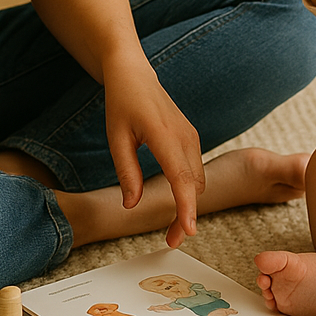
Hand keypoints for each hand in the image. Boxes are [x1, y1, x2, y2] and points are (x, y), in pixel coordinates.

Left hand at [102, 58, 204, 248]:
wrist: (134, 73)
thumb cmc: (122, 102)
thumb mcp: (116, 138)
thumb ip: (127, 172)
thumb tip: (132, 205)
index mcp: (164, 135)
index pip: (181, 178)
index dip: (186, 207)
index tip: (188, 231)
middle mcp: (184, 136)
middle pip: (194, 186)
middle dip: (187, 215)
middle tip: (170, 241)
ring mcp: (191, 135)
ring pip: (199, 179)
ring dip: (190, 203)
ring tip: (172, 227)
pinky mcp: (191, 137)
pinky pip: (196, 168)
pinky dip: (190, 189)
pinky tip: (177, 200)